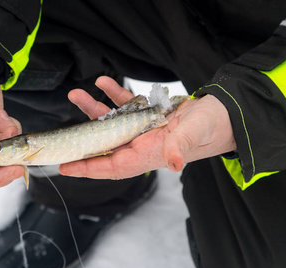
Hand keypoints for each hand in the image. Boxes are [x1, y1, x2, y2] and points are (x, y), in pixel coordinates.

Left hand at [59, 76, 236, 178]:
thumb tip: (173, 163)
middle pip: (104, 144)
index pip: (112, 165)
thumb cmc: (212, 127)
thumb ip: (181, 146)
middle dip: (82, 137)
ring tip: (77, 93)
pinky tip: (104, 82)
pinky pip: (124, 106)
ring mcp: (142, 130)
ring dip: (93, 109)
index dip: (88, 168)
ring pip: (110, 123)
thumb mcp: (195, 134)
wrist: (223, 114)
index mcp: (148, 155)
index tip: (66, 167)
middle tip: (61, 133)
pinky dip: (114, 95)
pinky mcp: (147, 115)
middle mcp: (141, 145)